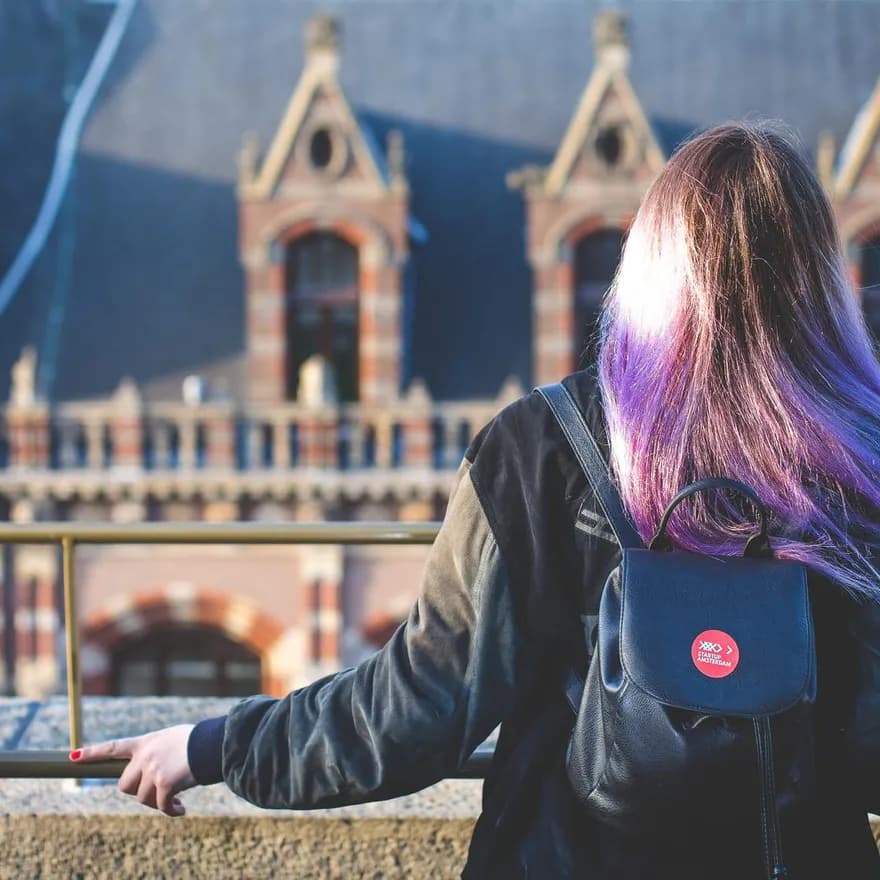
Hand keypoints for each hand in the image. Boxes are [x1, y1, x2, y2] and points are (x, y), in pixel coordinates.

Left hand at [70, 724, 196, 815]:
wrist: (213, 744)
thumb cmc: (199, 741)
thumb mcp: (172, 740)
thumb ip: (157, 753)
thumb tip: (156, 777)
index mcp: (146, 742)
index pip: (113, 747)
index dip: (93, 753)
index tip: (73, 756)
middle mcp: (145, 756)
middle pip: (125, 785)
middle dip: (138, 792)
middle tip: (157, 792)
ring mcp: (153, 770)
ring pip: (143, 798)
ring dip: (158, 802)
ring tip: (175, 799)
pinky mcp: (164, 783)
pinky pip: (161, 805)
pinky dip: (171, 810)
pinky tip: (181, 810)